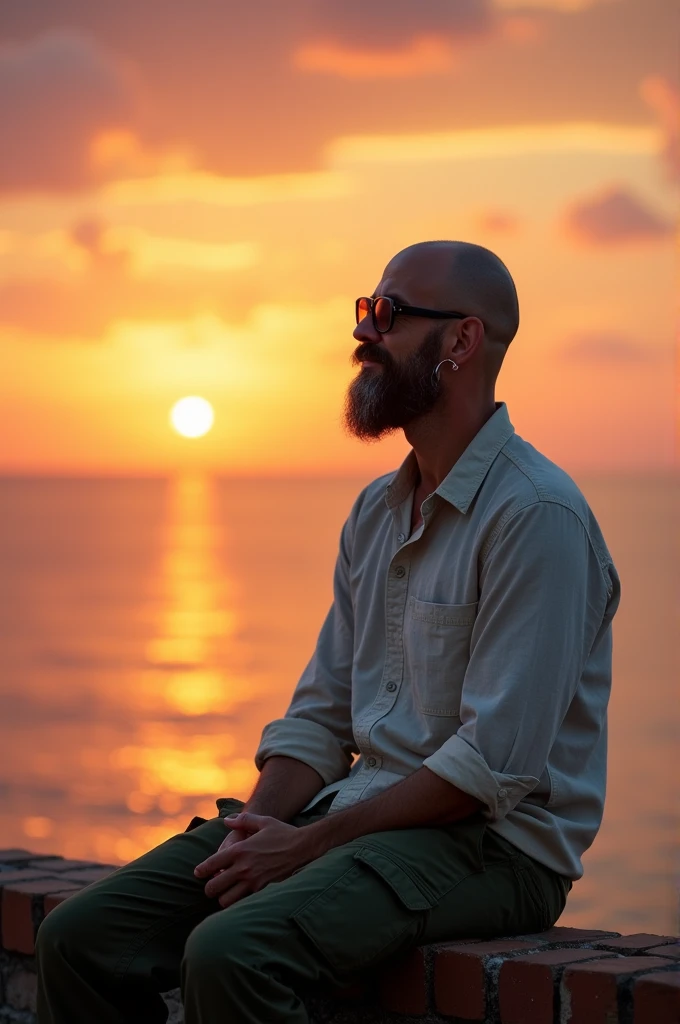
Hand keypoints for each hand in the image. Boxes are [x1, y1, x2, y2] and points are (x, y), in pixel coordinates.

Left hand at [193, 812, 309, 908]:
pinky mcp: (263, 891)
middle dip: (210, 888)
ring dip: (223, 898)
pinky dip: (238, 903)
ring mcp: (253, 882)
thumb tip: (227, 821)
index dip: (201, 870)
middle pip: (213, 887)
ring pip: (225, 900)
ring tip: (226, 893)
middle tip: (212, 886)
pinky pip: (243, 904)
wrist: (305, 847)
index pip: (211, 864)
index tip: (198, 873)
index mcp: (240, 850)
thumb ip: (243, 820)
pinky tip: (240, 898)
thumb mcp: (263, 821)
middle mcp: (243, 868)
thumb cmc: (283, 833)